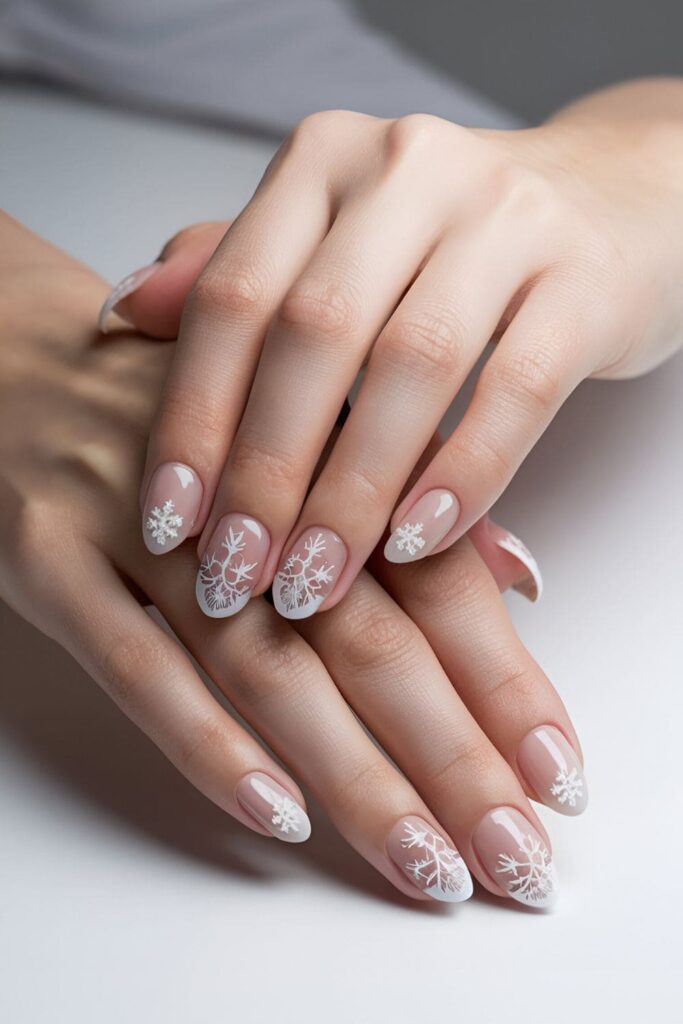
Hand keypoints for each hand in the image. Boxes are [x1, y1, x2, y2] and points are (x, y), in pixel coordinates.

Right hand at [2, 214, 583, 907]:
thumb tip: (519, 576)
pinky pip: (133, 663)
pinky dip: (206, 742)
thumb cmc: (186, 406)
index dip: (500, 673)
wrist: (25, 357)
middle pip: (366, 631)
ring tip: (421, 859)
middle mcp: (241, 482)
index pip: (433, 567)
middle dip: (448, 751)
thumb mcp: (304, 421)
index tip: (552, 768)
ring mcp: (140, 522)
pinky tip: (277, 812)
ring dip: (349, 771)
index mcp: (318, 437)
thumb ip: (409, 499)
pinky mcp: (51, 558)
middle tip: (510, 852)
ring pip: (260, 662)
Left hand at [107, 80, 682, 619]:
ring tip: (313, 584)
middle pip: (314, 334)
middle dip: (265, 473)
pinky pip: (514, 391)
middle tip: (237, 576)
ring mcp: (507, 219)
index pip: (236, 296)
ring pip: (410, 368)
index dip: (194, 418)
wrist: (608, 203)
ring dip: (351, 493)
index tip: (170, 524)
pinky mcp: (585, 281)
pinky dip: (460, 476)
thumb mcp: (334, 241)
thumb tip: (129, 311)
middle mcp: (411, 170)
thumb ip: (238, 273)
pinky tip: (415, 541)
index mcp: (327, 162)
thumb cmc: (446, 242)